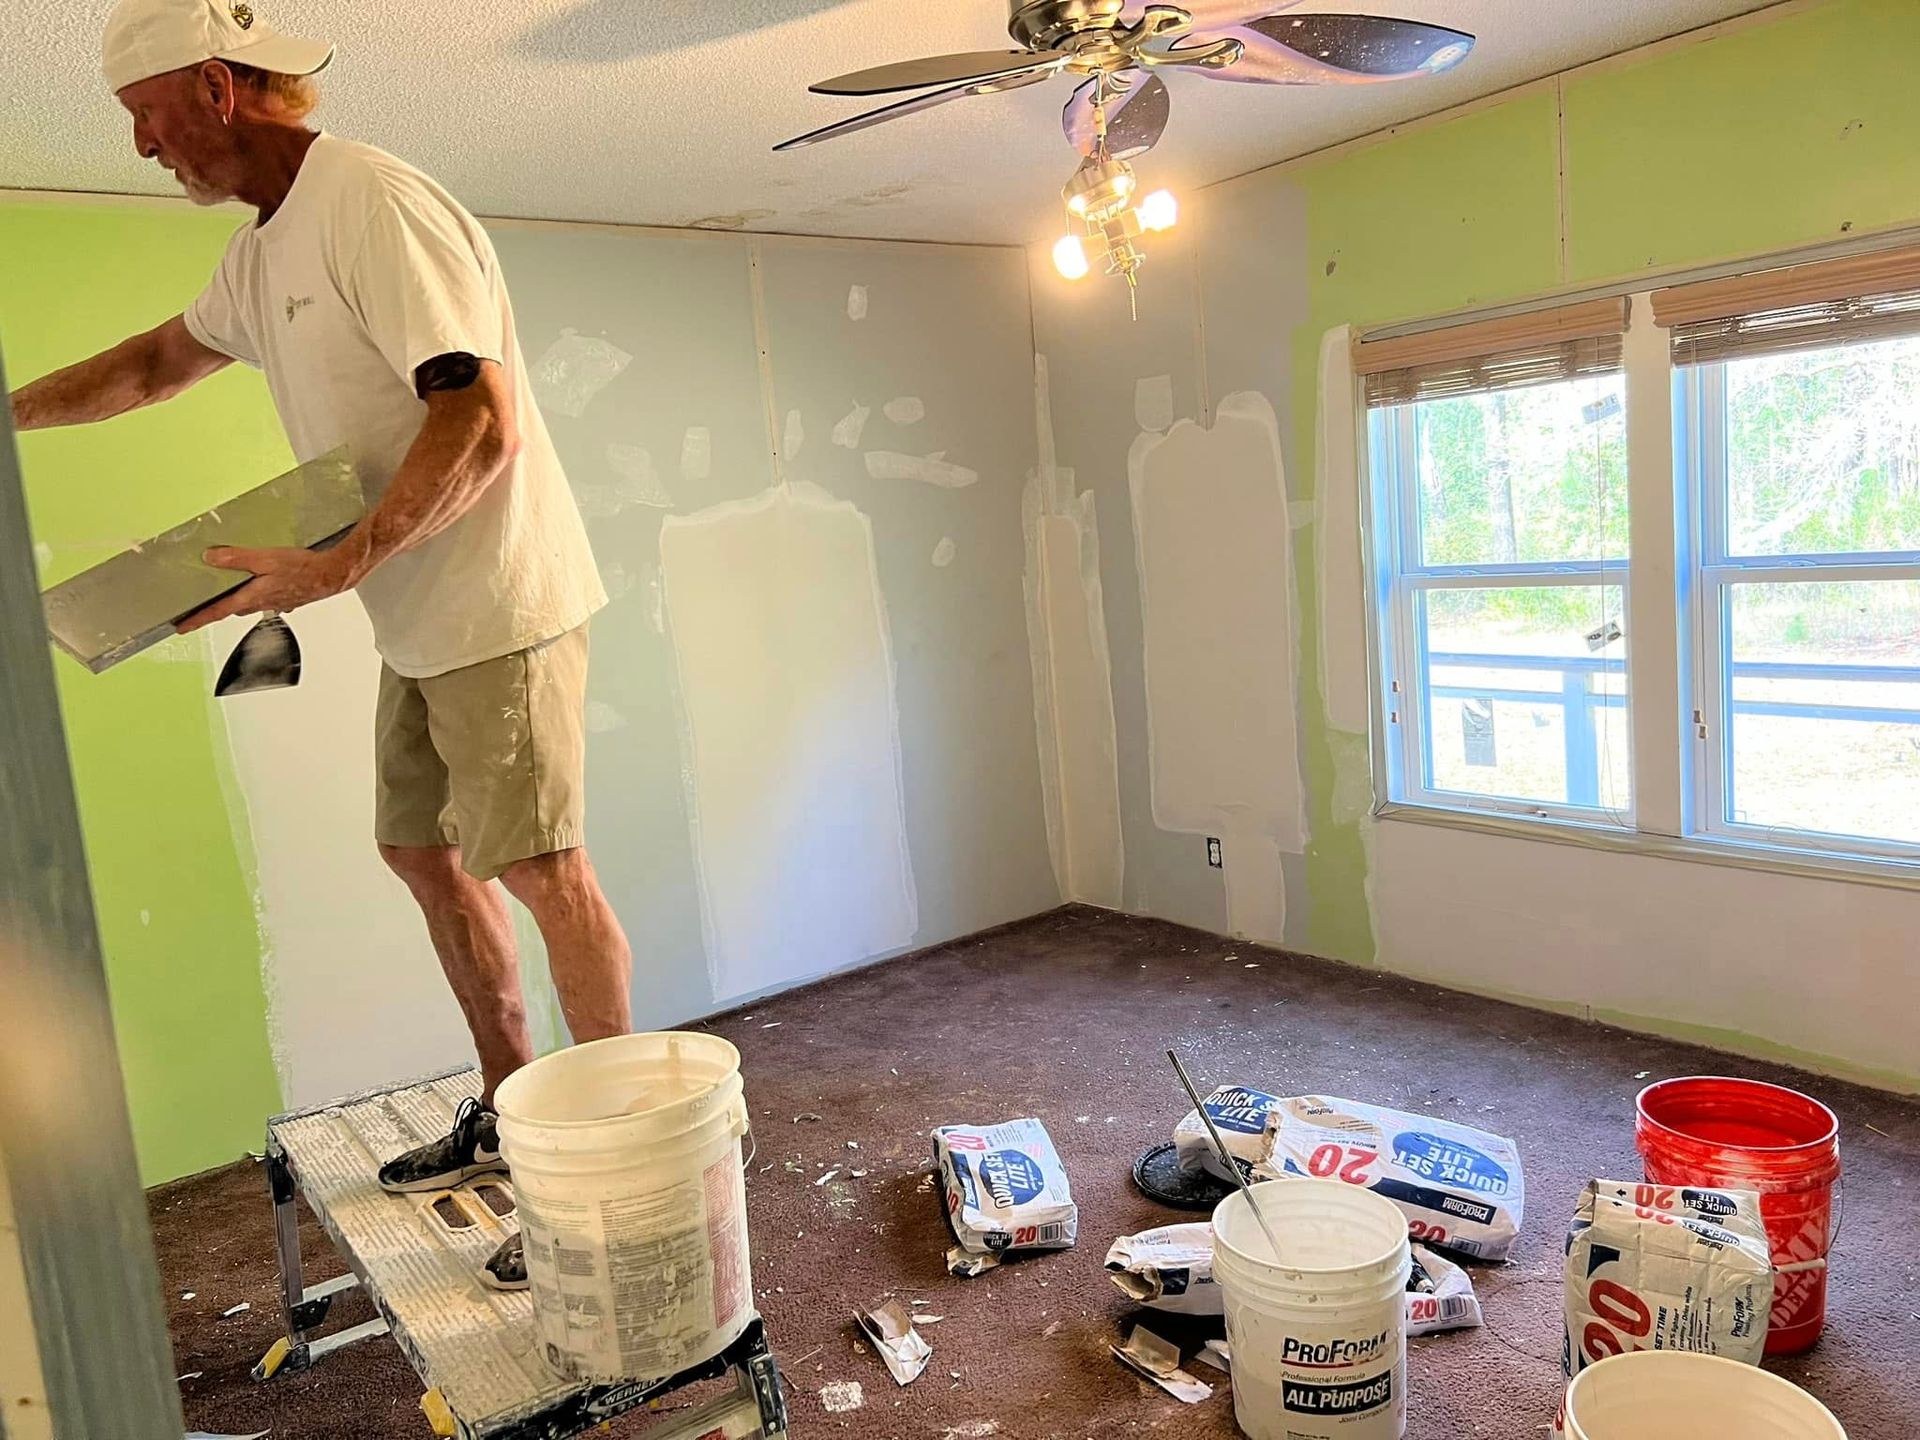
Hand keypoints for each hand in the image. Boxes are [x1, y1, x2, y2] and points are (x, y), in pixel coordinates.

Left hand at [176, 544, 354, 633]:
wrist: (332, 575)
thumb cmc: (304, 568)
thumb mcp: (266, 558)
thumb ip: (237, 558)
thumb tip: (211, 557)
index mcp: (252, 596)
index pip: (217, 611)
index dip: (197, 619)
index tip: (181, 628)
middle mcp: (262, 604)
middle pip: (232, 609)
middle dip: (217, 608)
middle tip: (201, 607)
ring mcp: (276, 603)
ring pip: (249, 605)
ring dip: (238, 601)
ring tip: (229, 592)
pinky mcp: (288, 599)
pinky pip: (267, 600)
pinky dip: (259, 596)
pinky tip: (263, 586)